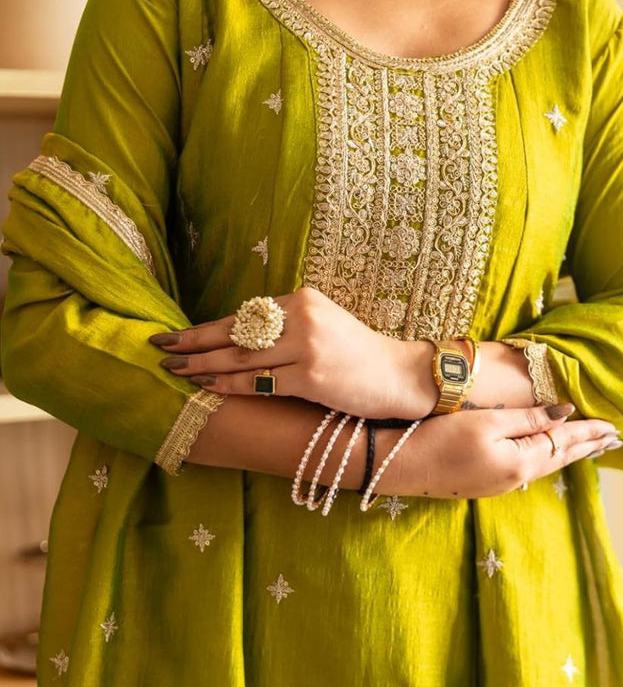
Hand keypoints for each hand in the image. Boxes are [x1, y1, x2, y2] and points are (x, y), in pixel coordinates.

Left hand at [149, 287, 435, 418]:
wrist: (400, 377)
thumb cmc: (358, 356)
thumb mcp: (322, 327)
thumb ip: (285, 327)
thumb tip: (237, 339)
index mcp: (302, 299)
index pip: (243, 314)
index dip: (205, 327)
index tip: (175, 333)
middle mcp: (302, 317)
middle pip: (235, 331)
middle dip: (192, 342)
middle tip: (158, 347)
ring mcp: (307, 346)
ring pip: (241, 357)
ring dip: (202, 365)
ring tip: (173, 370)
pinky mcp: (311, 376)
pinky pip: (258, 382)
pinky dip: (228, 384)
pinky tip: (205, 386)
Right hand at [378, 402, 622, 497]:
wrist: (401, 466)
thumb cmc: (441, 438)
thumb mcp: (487, 421)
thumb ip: (528, 418)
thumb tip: (565, 413)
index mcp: (522, 461)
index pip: (565, 442)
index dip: (590, 433)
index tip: (615, 426)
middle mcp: (516, 478)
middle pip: (560, 458)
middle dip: (587, 447)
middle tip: (614, 440)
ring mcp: (499, 484)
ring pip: (545, 465)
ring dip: (569, 454)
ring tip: (589, 447)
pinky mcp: (484, 484)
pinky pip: (528, 469)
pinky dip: (548, 459)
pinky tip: (548, 457)